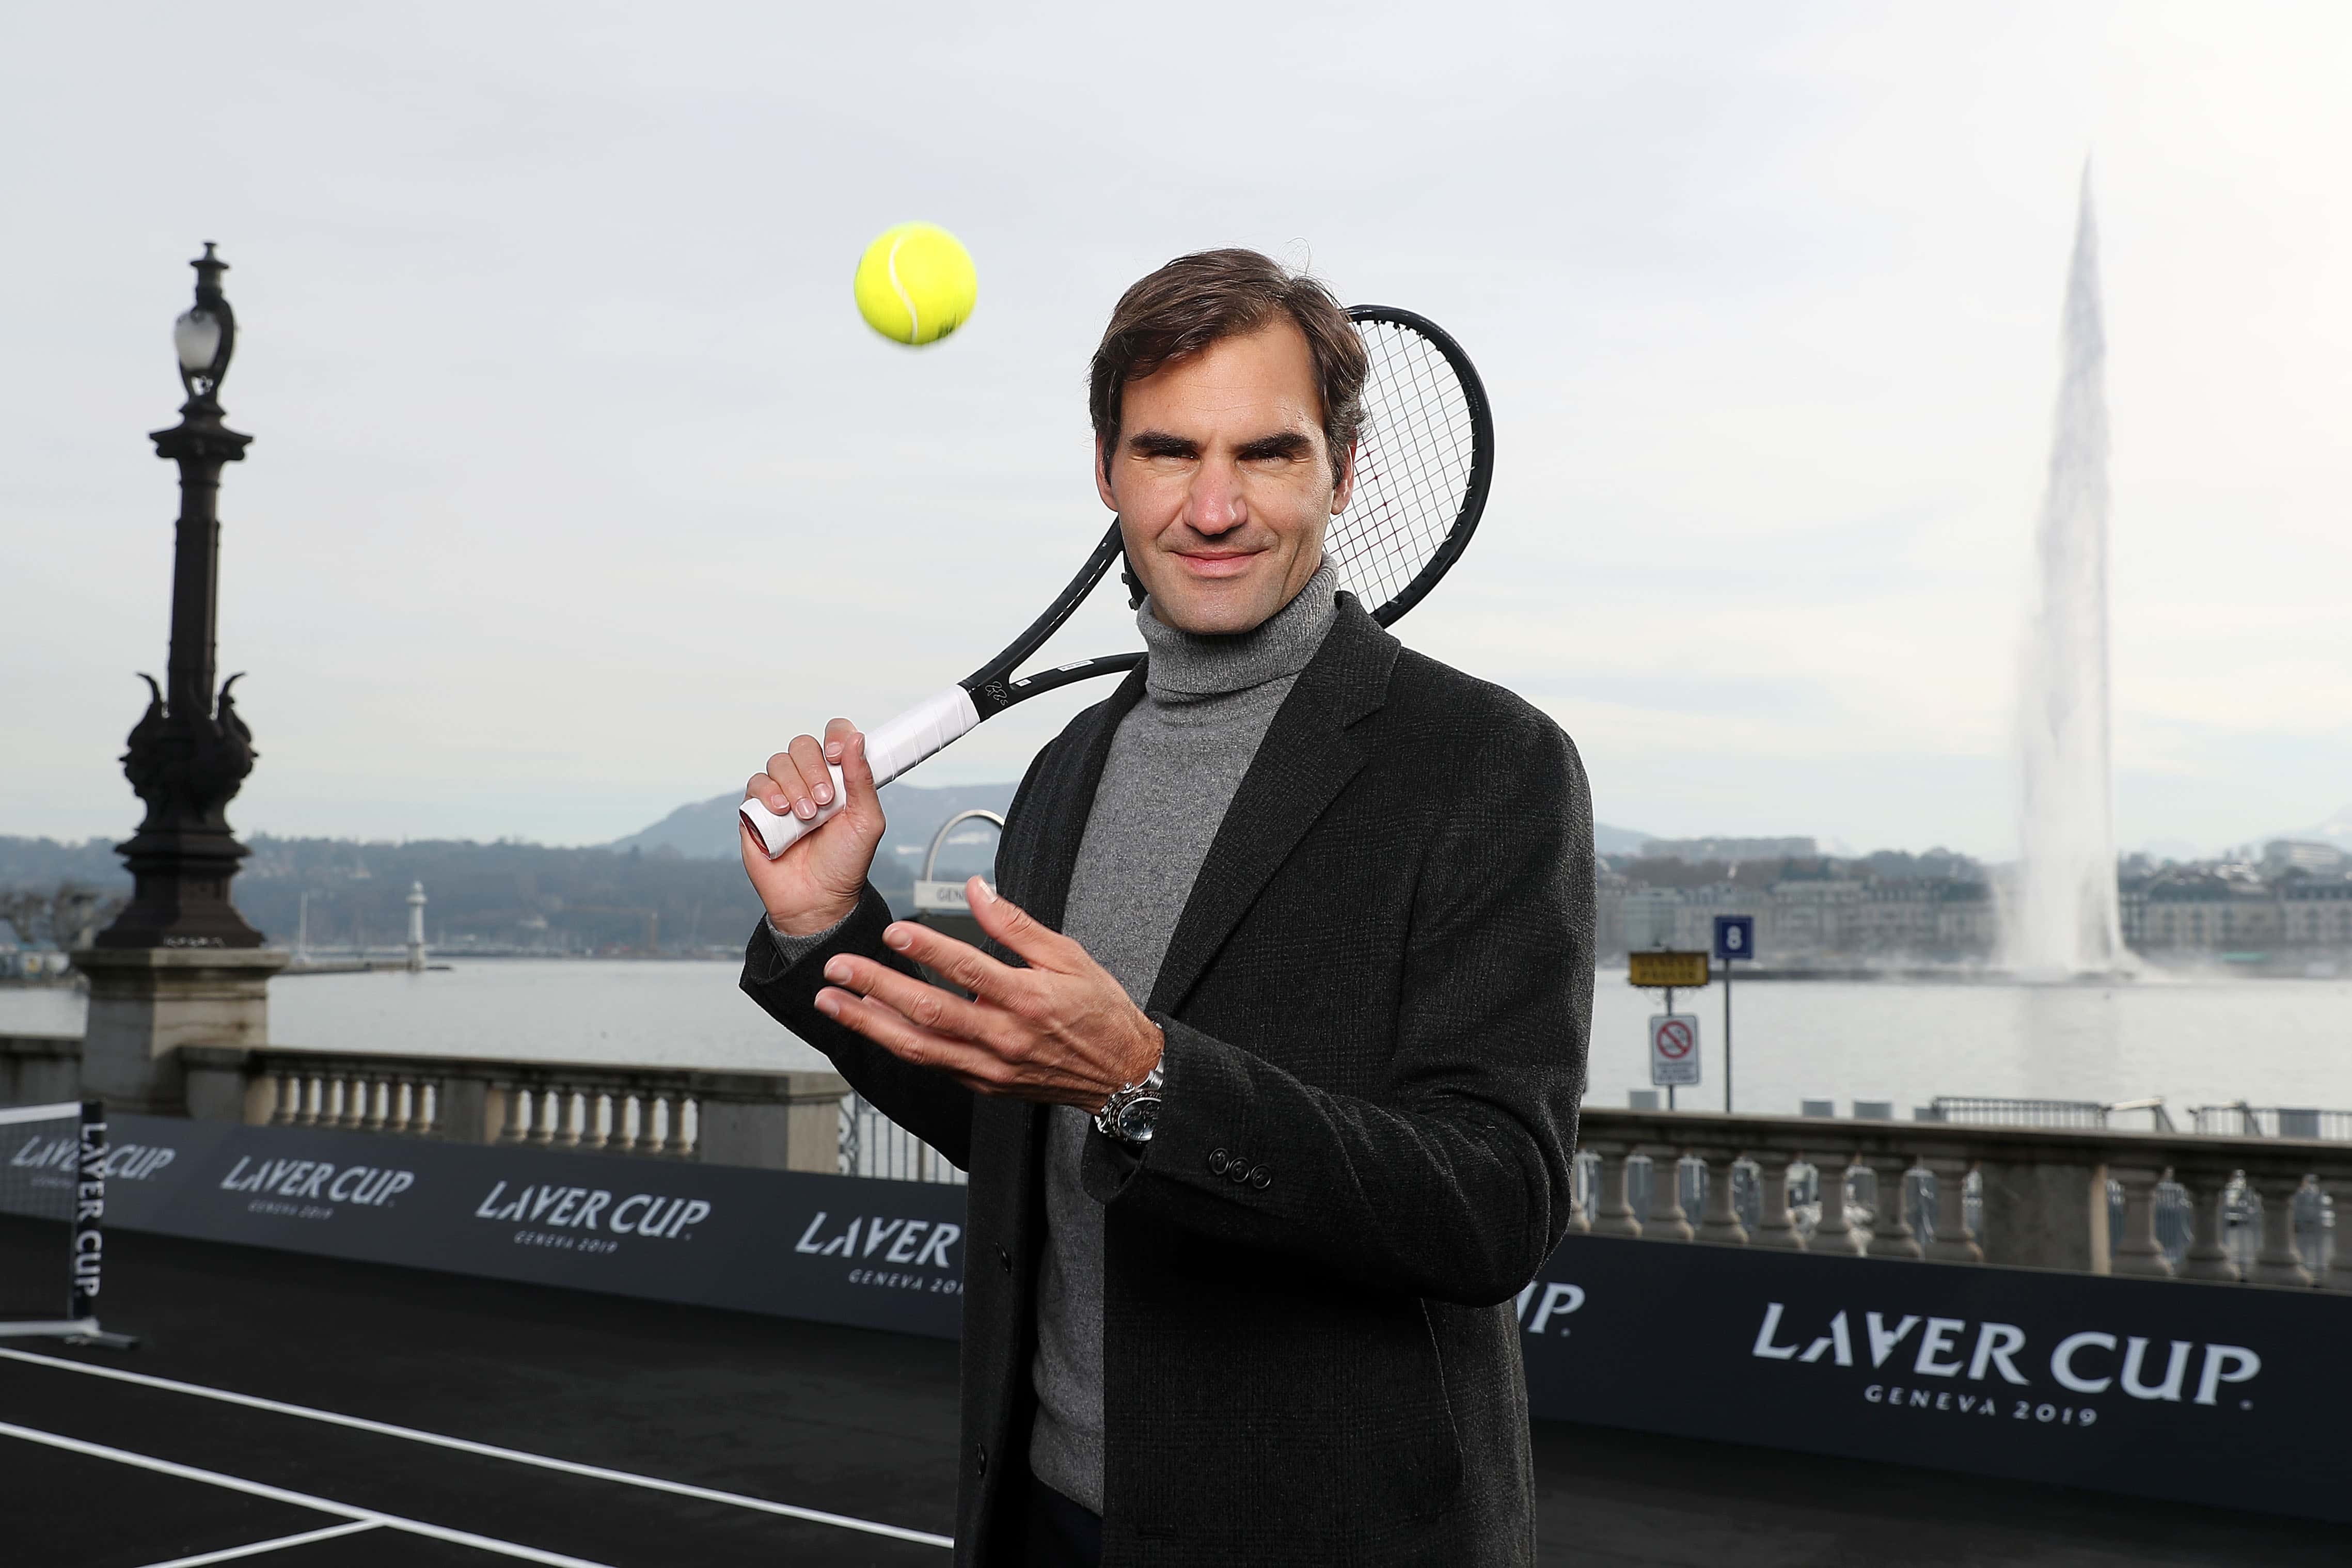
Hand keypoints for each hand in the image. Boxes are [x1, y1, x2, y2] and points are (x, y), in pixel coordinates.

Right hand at [738, 720, 885, 935]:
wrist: (818, 898)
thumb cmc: (845, 862)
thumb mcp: (867, 821)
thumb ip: (862, 779)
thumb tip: (856, 738)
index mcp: (839, 777)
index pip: (834, 735)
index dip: (834, 736)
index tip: (837, 755)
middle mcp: (809, 780)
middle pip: (802, 745)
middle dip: (813, 768)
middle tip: (823, 800)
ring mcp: (782, 793)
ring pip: (778, 762)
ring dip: (793, 785)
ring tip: (805, 815)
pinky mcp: (757, 810)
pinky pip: (755, 783)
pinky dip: (768, 792)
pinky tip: (781, 812)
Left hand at [812, 877, 1164, 1108]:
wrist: (1121, 1074)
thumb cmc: (1099, 1012)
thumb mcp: (1068, 956)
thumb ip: (1017, 925)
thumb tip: (978, 890)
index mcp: (1030, 999)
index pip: (968, 969)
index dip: (927, 949)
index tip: (894, 932)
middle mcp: (1005, 1037)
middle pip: (930, 1012)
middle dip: (877, 989)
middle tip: (839, 969)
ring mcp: (991, 1066)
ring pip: (920, 1047)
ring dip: (870, 1024)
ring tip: (834, 1003)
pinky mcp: (984, 1084)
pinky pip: (933, 1063)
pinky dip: (898, 1045)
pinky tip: (872, 1027)